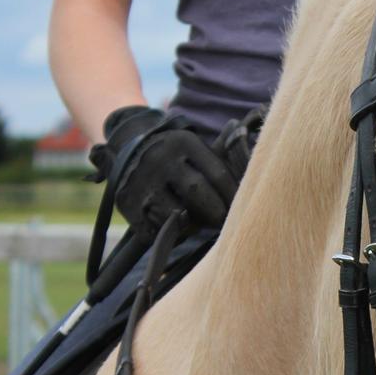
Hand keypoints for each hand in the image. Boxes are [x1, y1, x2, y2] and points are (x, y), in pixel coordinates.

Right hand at [89, 106, 239, 233]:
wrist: (126, 146)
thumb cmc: (174, 154)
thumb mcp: (192, 148)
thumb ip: (218, 160)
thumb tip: (250, 167)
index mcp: (183, 143)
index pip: (218, 174)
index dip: (233, 196)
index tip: (239, 210)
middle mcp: (160, 158)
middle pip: (197, 193)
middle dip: (215, 213)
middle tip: (221, 223)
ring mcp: (141, 180)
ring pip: (176, 213)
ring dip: (190, 224)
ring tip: (194, 221)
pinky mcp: (126, 201)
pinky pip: (154, 228)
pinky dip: (166, 232)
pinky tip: (170, 225)